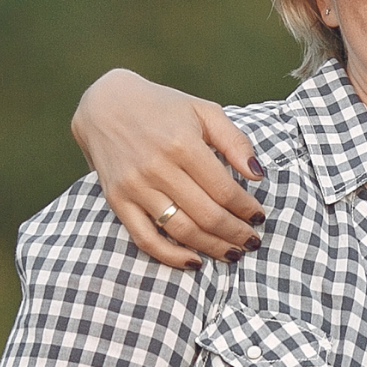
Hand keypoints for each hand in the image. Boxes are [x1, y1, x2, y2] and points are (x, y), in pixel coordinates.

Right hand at [70, 69, 266, 268]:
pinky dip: (171, 256)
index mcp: (182, 144)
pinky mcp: (117, 201)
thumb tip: (257, 175)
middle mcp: (157, 168)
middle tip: (252, 241)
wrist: (106, 105)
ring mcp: (135, 187)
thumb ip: (234, 141)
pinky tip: (194, 262)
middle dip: (235, 233)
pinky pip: (145, 239)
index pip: (224, 190)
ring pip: (181, 231)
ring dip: (212, 248)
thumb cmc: (162, 107)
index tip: (260, 218)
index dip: (246, 209)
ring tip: (233, 253)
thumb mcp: (203, 111)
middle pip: (207, 215)